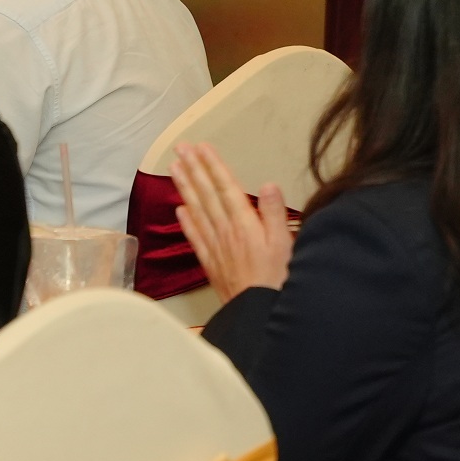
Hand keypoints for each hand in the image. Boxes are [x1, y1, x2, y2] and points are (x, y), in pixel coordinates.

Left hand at [172, 141, 295, 294]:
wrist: (258, 313)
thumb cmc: (277, 279)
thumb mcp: (285, 244)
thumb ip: (274, 213)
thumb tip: (267, 185)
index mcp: (244, 223)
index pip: (225, 188)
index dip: (213, 166)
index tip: (202, 147)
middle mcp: (225, 231)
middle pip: (206, 194)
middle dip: (194, 169)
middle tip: (180, 149)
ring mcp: (216, 246)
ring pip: (196, 210)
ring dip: (185, 188)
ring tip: (174, 169)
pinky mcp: (211, 262)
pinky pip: (195, 237)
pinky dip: (186, 221)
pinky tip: (179, 209)